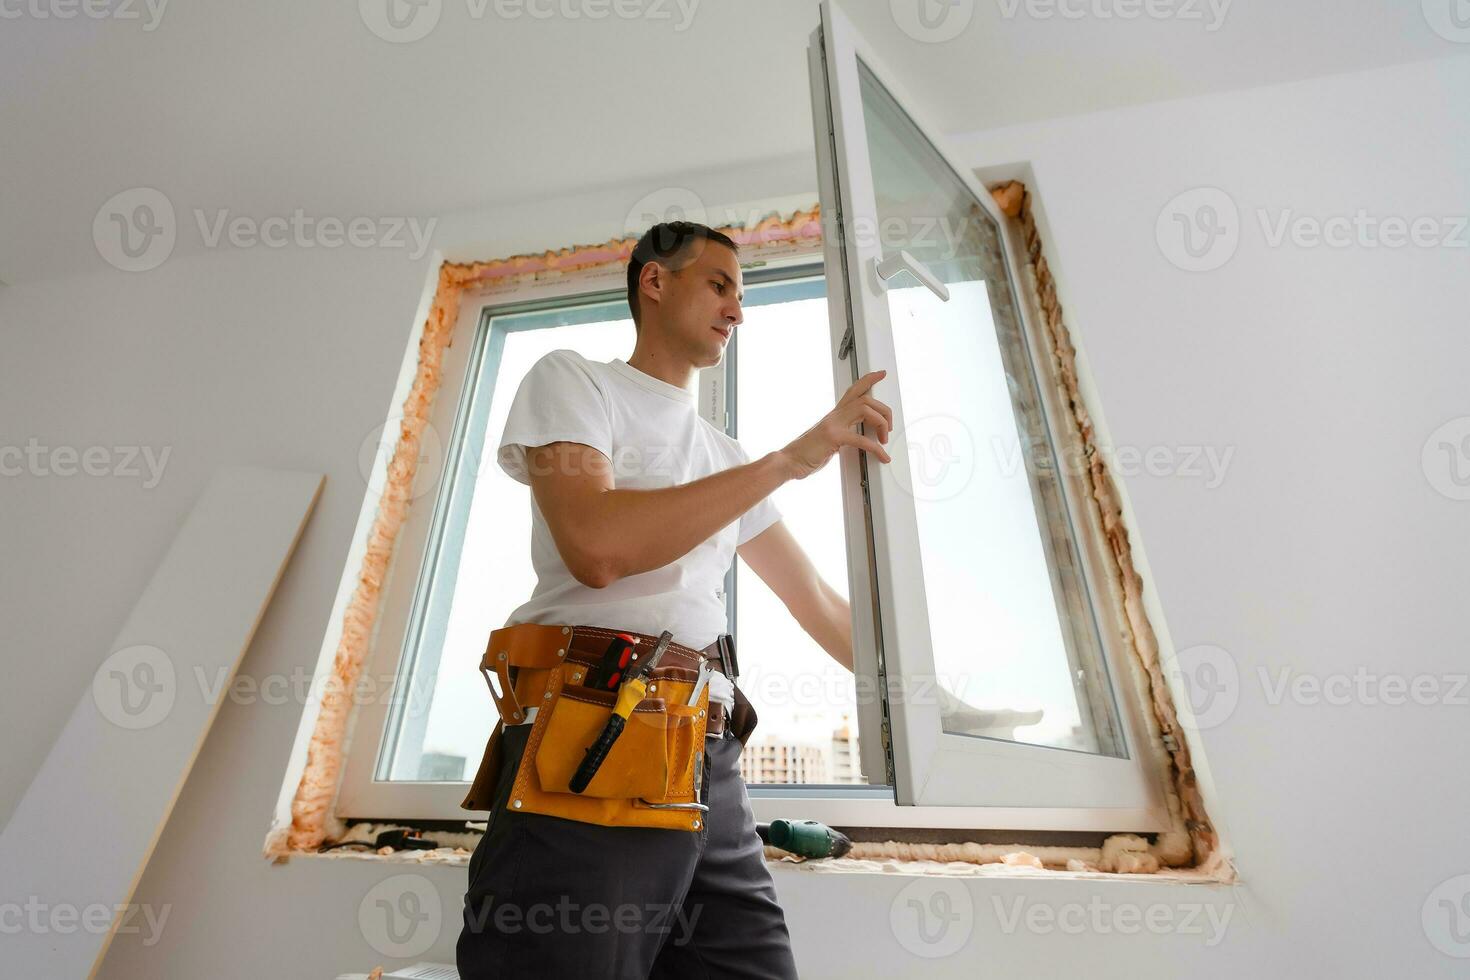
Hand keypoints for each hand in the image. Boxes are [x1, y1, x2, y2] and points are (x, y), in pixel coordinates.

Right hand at [778, 370, 893, 479]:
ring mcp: (833, 424)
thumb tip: (856, 440)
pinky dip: (877, 449)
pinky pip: (862, 440)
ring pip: (865, 409)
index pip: (853, 391)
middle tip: (889, 426)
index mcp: (833, 416)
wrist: (788, 462)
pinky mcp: (833, 437)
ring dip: (881, 423)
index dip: (868, 380)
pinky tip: (882, 456)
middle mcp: (834, 416)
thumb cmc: (805, 454)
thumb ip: (841, 435)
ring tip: (884, 439)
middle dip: (883, 410)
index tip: (880, 374)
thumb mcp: (826, 441)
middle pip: (865, 398)